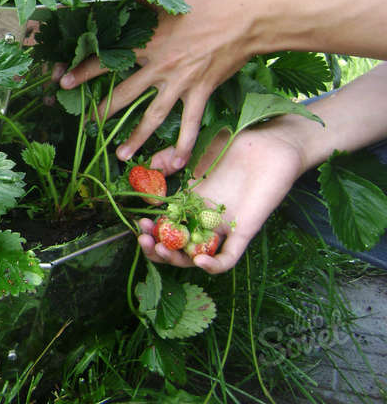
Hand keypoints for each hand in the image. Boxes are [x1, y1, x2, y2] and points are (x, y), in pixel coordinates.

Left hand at [56, 0, 258, 170]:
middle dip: (103, 111)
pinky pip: (190, 124)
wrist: (245, 19)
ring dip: (136, 137)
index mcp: (148, 43)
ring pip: (153, 115)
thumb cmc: (206, 5)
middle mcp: (160, 66)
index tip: (64, 82)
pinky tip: (175, 165)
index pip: (108, 59)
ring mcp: (180, 82)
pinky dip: (183, 145)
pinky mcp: (201, 92)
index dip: (84, 71)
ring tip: (120, 155)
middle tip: (85, 126)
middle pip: (125, 93)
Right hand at [138, 122, 305, 272]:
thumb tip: (145, 177)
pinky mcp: (244, 231)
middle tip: (143, 239)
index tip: (139, 223)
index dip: (150, 231)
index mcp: (190, 205)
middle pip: (176, 247)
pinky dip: (212, 265)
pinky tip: (197, 260)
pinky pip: (228, 258)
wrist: (268, 143)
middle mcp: (204, 220)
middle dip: (156, 249)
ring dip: (175, 259)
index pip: (165, 228)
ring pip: (196, 257)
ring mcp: (223, 228)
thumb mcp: (191, 150)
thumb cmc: (232, 143)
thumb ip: (166, 160)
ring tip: (160, 249)